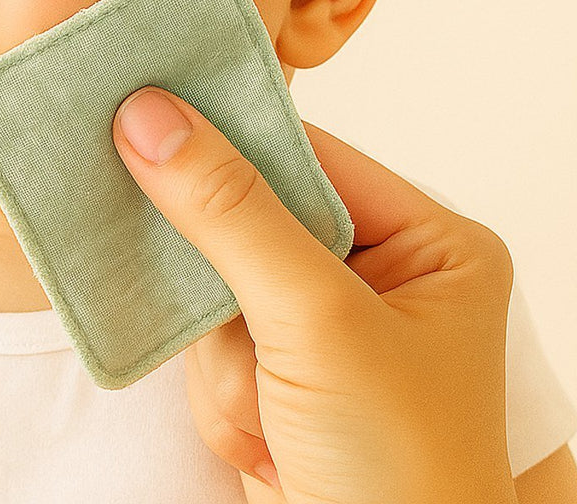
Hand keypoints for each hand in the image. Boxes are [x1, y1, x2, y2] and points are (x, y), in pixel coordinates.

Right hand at [112, 88, 517, 503]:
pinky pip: (207, 340)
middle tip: (233, 315)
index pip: (311, 153)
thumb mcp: (319, 323)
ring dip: (226, 357)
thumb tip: (152, 118)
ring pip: (217, 285)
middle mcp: (378, 274)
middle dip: (231, 284)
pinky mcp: (277, 371)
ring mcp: (322, 326)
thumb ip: (233, 214)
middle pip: (251, 216)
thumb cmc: (399, 471)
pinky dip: (218, 392)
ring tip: (271, 409)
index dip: (232, 134)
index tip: (149, 110)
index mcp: (426, 242)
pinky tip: (262, 434)